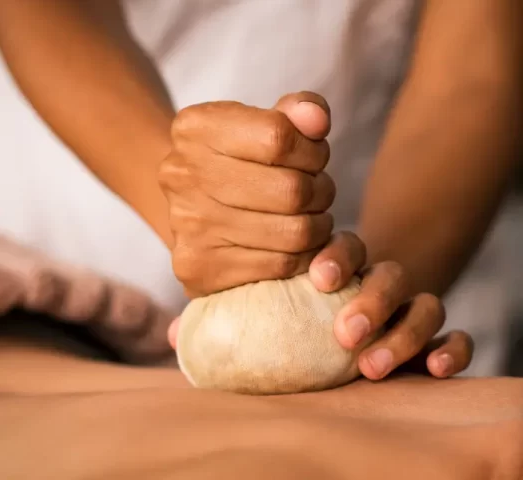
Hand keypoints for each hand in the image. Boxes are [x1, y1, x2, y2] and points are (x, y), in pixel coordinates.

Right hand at [159, 92, 342, 296]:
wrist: (195, 210)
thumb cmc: (244, 162)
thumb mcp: (268, 123)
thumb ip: (301, 110)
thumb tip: (317, 120)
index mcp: (195, 128)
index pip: (279, 137)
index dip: (313, 150)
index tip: (313, 158)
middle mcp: (181, 175)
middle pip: (291, 189)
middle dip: (320, 191)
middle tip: (315, 193)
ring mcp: (186, 225)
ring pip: (293, 232)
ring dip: (317, 227)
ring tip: (306, 218)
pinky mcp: (198, 268)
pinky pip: (281, 266)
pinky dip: (303, 258)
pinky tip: (292, 246)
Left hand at [167, 242, 474, 379]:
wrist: (330, 340)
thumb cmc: (284, 330)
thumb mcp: (255, 322)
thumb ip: (225, 323)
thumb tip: (172, 335)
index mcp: (332, 270)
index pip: (341, 248)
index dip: (334, 257)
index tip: (315, 277)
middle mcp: (371, 282)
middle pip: (385, 271)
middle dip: (369, 296)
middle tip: (343, 330)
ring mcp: (404, 308)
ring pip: (422, 301)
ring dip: (402, 329)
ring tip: (370, 364)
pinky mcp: (429, 336)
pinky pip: (450, 335)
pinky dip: (449, 347)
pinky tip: (434, 367)